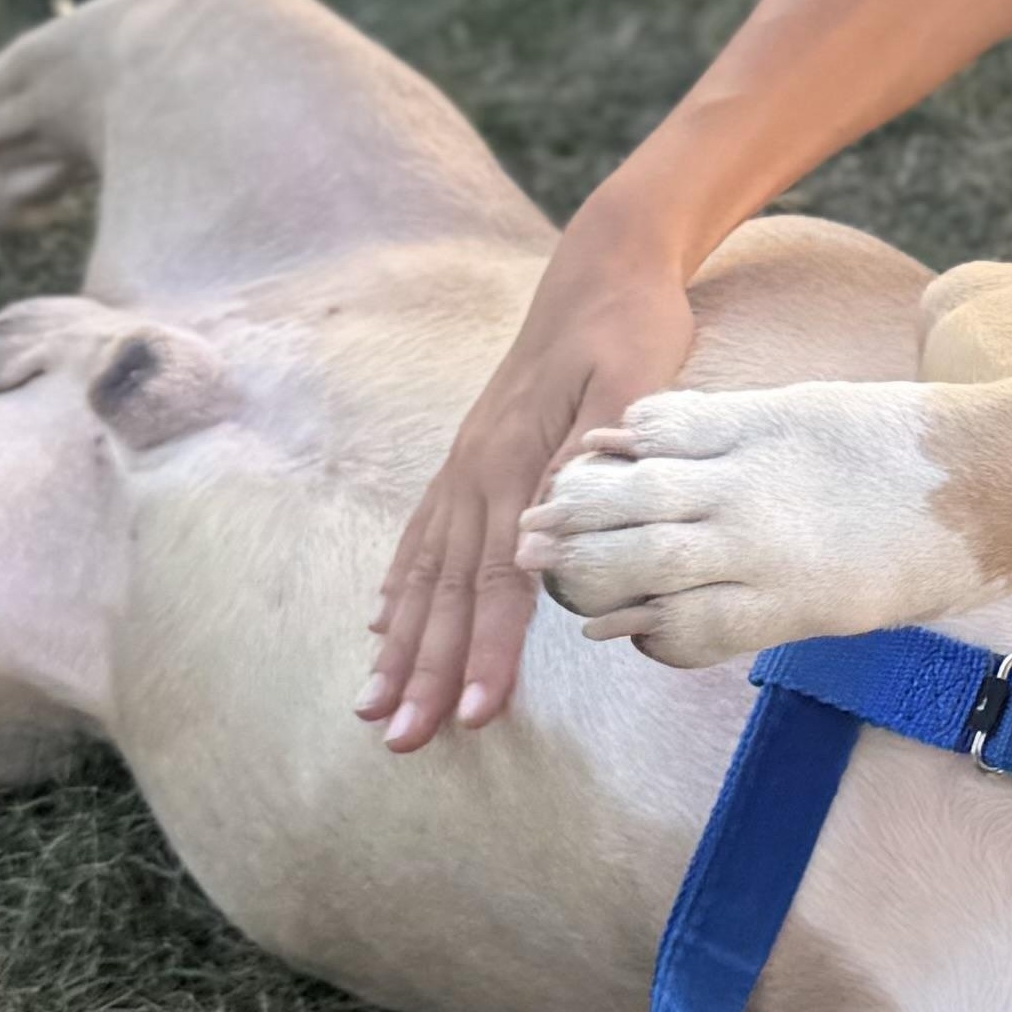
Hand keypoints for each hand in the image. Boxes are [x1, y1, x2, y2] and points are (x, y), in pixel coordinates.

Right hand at [359, 222, 700, 748]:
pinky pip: (423, 537)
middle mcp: (478, 471)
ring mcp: (467, 466)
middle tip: (401, 742)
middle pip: (447, 591)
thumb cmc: (632, 326)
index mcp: (516, 461)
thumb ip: (597, 446)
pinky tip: (381, 627)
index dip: (483, 650)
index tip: (475, 713)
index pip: (497, 580)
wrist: (603, 270)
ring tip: (375, 706)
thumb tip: (557, 517)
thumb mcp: (635, 376)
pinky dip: (400, 588)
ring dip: (401, 645)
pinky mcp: (471, 458)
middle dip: (425, 671)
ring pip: (425, 573)